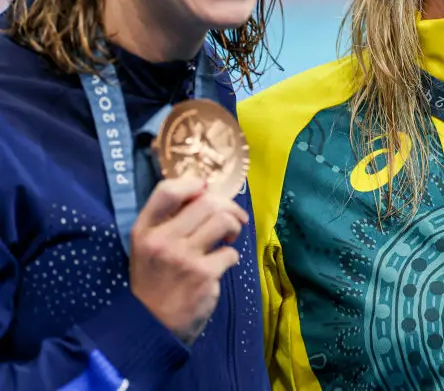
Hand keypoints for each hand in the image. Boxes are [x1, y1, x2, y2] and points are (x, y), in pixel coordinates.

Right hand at [129, 177, 248, 344]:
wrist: (151, 326)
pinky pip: (231, 253)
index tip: (205, 189)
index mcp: (144, 230)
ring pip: (224, 222)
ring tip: (229, 238)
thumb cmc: (154, 282)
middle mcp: (162, 240)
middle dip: (228, 207)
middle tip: (233, 219)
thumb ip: (169, 221)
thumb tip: (205, 192)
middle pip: (207, 202)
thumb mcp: (148, 248)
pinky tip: (222, 264)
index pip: (167, 191)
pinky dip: (231, 257)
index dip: (193, 183)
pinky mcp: (204, 275)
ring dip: (234, 227)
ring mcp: (183, 258)